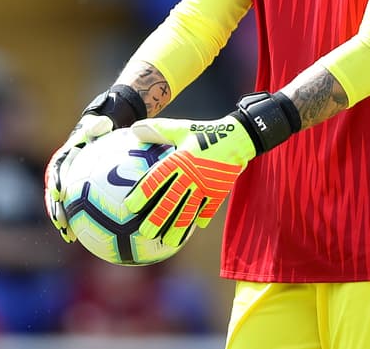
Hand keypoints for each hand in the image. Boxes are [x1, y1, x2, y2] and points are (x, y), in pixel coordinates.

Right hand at [43, 84, 148, 242]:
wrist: (94, 137)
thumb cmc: (96, 131)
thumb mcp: (97, 125)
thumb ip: (98, 126)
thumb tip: (104, 123)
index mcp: (62, 159)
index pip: (56, 171)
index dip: (55, 182)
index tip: (58, 193)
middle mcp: (60, 174)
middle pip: (53, 195)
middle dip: (55, 210)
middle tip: (60, 223)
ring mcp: (66, 186)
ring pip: (61, 206)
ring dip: (63, 221)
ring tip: (69, 236)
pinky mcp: (74, 194)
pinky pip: (75, 209)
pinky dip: (78, 222)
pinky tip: (86, 238)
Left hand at [123, 114, 256, 246]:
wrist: (238, 138)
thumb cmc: (205, 132)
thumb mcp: (181, 128)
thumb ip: (157, 130)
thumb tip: (134, 129)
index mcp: (179, 161)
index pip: (157, 180)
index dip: (143, 194)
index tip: (130, 206)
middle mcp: (191, 176)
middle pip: (171, 201)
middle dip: (157, 218)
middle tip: (145, 232)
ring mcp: (206, 186)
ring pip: (189, 210)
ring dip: (178, 227)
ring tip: (169, 241)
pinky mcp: (219, 191)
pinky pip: (209, 209)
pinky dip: (202, 218)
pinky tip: (195, 228)